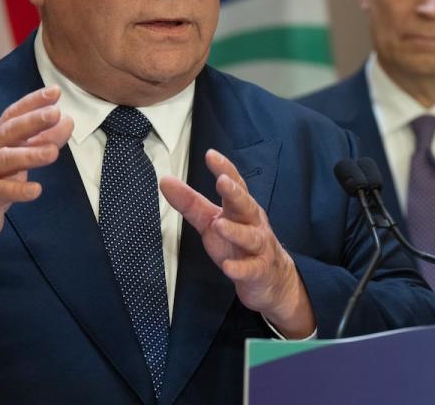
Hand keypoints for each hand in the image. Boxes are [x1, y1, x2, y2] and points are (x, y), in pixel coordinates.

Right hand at [0, 85, 73, 285]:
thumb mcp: (17, 157)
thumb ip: (41, 140)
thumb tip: (67, 121)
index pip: (14, 114)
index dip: (33, 102)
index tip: (55, 91)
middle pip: (9, 131)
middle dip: (32, 121)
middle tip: (56, 113)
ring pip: (4, 159)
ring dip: (29, 154)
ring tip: (53, 152)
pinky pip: (0, 191)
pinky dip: (18, 190)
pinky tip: (36, 190)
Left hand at [159, 149, 315, 337]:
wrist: (269, 278)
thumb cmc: (237, 243)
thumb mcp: (211, 221)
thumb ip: (190, 202)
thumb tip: (165, 180)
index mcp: (241, 209)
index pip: (235, 184)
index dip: (225, 169)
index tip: (211, 155)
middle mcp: (253, 223)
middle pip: (246, 205)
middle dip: (235, 193)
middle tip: (222, 181)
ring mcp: (259, 248)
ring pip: (250, 237)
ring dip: (235, 231)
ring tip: (218, 225)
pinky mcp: (259, 271)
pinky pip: (251, 269)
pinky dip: (240, 269)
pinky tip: (228, 268)